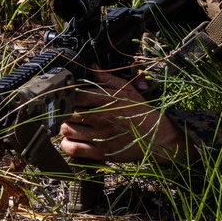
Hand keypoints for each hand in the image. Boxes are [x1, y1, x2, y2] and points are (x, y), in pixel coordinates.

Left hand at [60, 70, 184, 163]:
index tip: (65, 96)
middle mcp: (102, 117)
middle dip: (64, 111)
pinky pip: (74, 149)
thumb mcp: (127, 90)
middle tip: (66, 111)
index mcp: (107, 100)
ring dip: (64, 127)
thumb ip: (107, 78)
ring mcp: (101, 136)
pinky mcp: (101, 153)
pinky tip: (69, 140)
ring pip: (67, 130)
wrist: (157, 136)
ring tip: (69, 125)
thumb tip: (91, 67)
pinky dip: (66, 145)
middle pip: (68, 112)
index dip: (66, 94)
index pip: (76, 95)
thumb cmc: (141, 112)